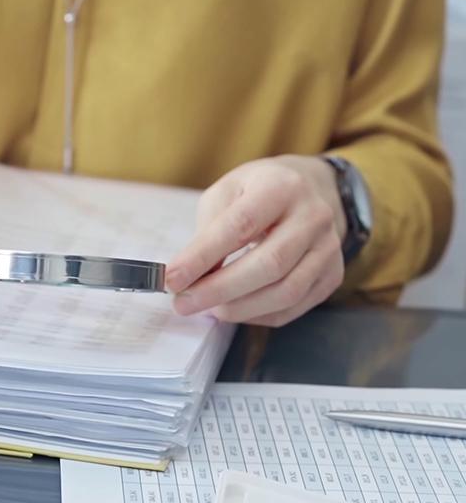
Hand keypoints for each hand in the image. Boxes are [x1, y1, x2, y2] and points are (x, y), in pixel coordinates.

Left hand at [166, 155, 346, 325]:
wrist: (310, 191)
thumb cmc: (258, 192)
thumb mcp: (226, 193)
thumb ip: (208, 231)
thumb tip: (189, 276)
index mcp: (282, 187)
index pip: (240, 226)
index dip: (203, 256)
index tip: (172, 279)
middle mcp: (313, 217)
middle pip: (269, 264)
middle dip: (219, 290)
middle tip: (183, 303)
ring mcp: (328, 248)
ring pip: (285, 292)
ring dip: (238, 308)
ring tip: (206, 309)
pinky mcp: (332, 275)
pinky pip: (293, 307)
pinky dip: (257, 315)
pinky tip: (234, 309)